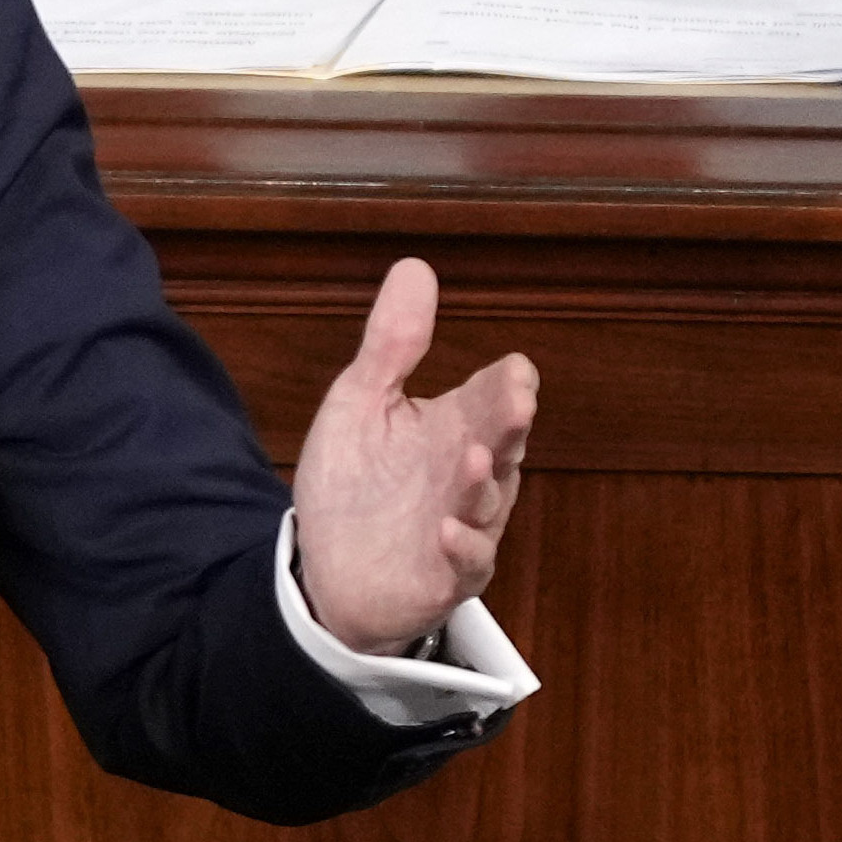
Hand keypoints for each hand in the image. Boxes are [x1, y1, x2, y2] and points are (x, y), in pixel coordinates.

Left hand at [287, 260, 534, 659]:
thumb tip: (415, 266)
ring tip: (472, 459)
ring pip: (488, 503)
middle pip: (501, 444)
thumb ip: (391, 345)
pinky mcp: (446, 575)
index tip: (514, 370)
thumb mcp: (360, 404)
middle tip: (516, 402)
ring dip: (483, 484)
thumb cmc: (355, 484)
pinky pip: (468, 563)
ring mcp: (464, 526)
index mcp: (454, 426)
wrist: (326, 568)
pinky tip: (447, 531)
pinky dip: (462, 547)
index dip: (507, 384)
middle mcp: (469, 474)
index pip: (493, 396)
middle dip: (508, 425)